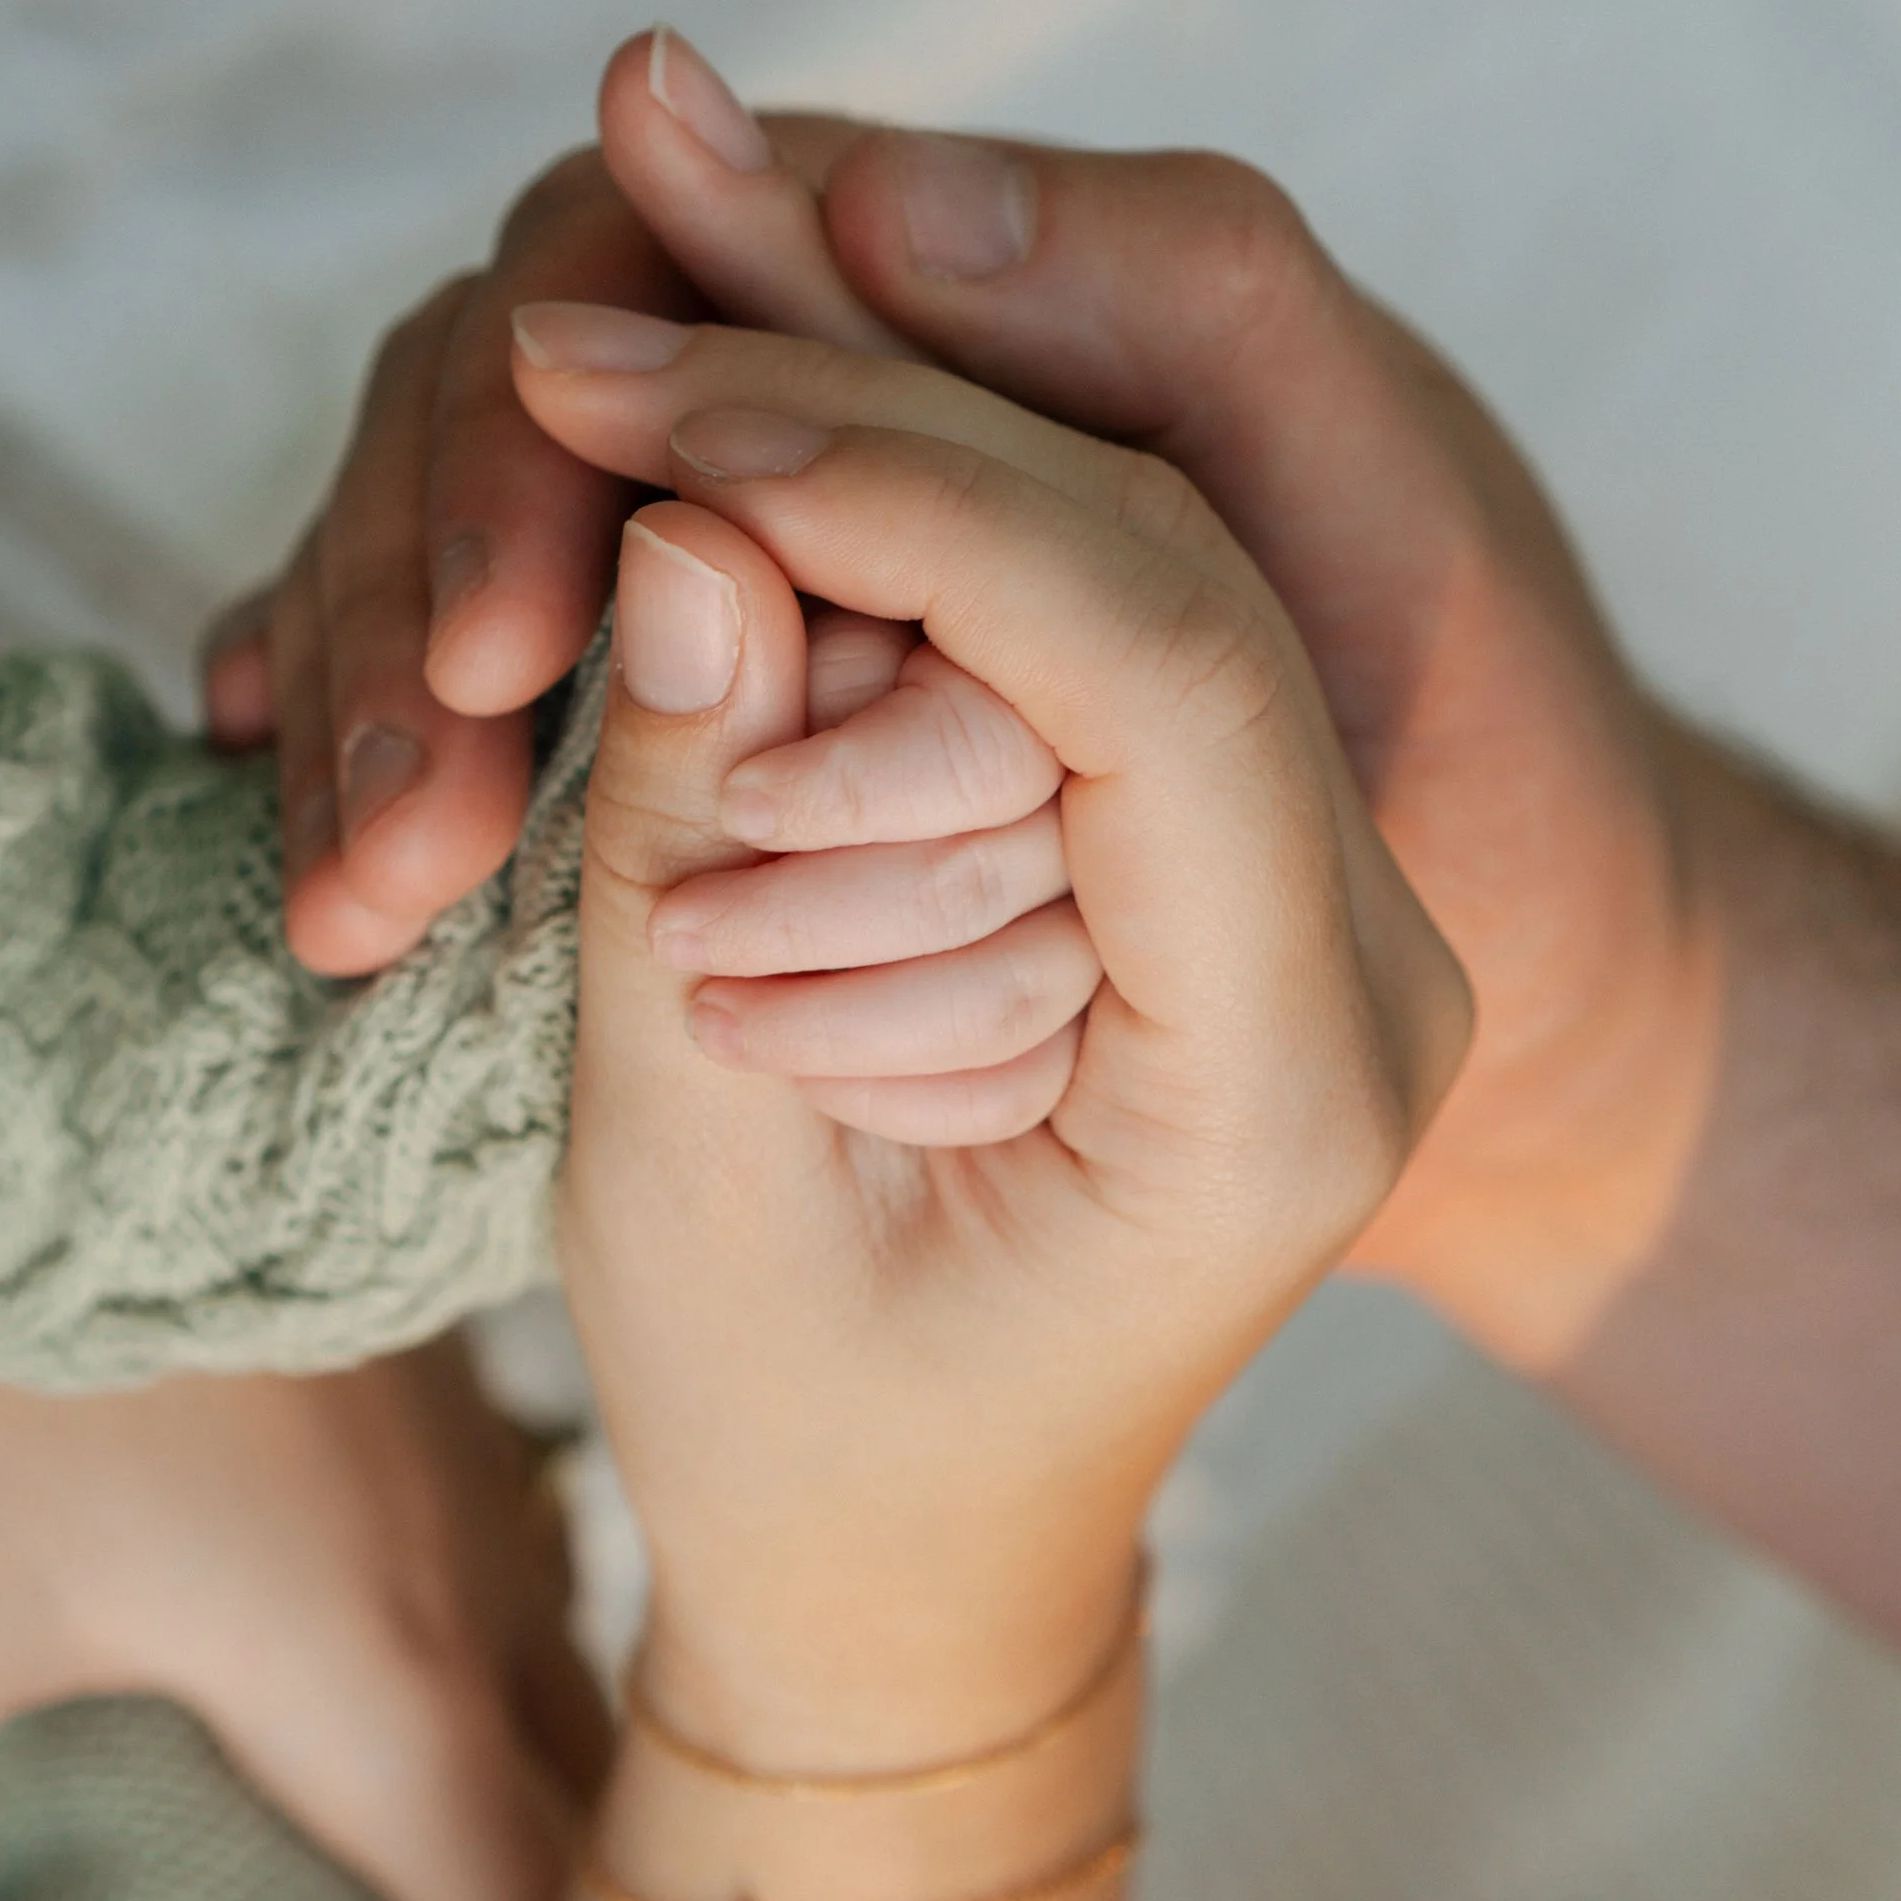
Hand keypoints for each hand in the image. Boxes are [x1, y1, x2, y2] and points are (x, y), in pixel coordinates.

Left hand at [0, 1344, 604, 1900]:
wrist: (64, 1103)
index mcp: (370, 1695)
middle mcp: (475, 1601)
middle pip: (604, 1831)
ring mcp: (488, 1489)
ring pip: (601, 1697)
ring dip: (584, 1804)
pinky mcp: (470, 1408)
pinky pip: (557, 1586)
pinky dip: (548, 1676)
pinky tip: (474, 1702)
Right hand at [544, 325, 1470, 1762]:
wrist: (928, 1572)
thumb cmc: (803, 1450)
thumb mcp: (700, 1191)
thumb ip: (691, 856)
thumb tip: (683, 531)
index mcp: (1291, 1072)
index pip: (1157, 657)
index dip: (899, 483)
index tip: (642, 397)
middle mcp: (1336, 938)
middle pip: (1131, 546)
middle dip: (839, 427)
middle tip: (563, 329)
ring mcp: (1280, 869)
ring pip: (1078, 536)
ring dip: (821, 479)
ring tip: (583, 412)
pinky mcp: (1174, 817)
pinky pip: (1028, 601)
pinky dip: (839, 537)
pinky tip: (672, 449)